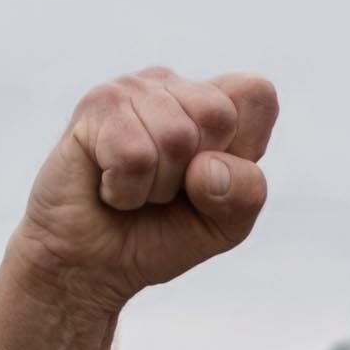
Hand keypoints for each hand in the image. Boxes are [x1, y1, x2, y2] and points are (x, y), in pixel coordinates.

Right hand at [3, 68, 277, 311]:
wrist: (92, 264)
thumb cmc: (160, 234)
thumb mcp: (226, 225)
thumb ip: (245, 193)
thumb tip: (208, 166)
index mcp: (215, 102)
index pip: (257, 94)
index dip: (242, 147)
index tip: (206, 178)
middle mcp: (173, 86)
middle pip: (218, 115)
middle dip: (194, 174)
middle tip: (163, 188)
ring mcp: (132, 89)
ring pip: (175, 137)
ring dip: (155, 186)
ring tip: (135, 188)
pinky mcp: (95, 106)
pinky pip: (135, 155)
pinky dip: (125, 190)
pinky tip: (108, 187)